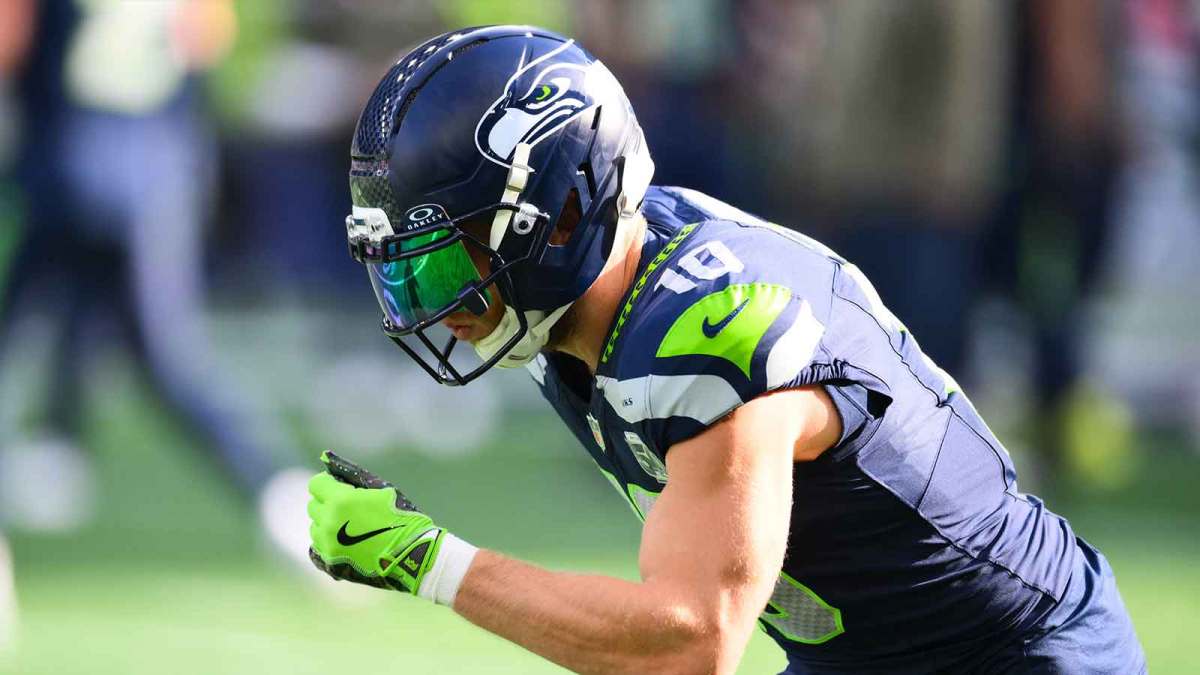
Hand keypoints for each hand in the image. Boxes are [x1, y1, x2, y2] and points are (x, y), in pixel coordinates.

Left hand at [307, 451, 444, 593]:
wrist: (412, 554)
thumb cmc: (400, 516)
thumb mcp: (380, 488)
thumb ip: (351, 473)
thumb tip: (326, 457)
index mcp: (340, 501)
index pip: (316, 484)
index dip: (329, 484)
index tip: (343, 488)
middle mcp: (329, 522)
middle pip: (314, 505)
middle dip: (328, 503)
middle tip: (351, 508)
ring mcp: (327, 544)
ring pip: (315, 526)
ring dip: (328, 523)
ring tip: (351, 527)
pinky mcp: (331, 561)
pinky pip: (318, 546)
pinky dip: (328, 542)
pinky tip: (346, 542)